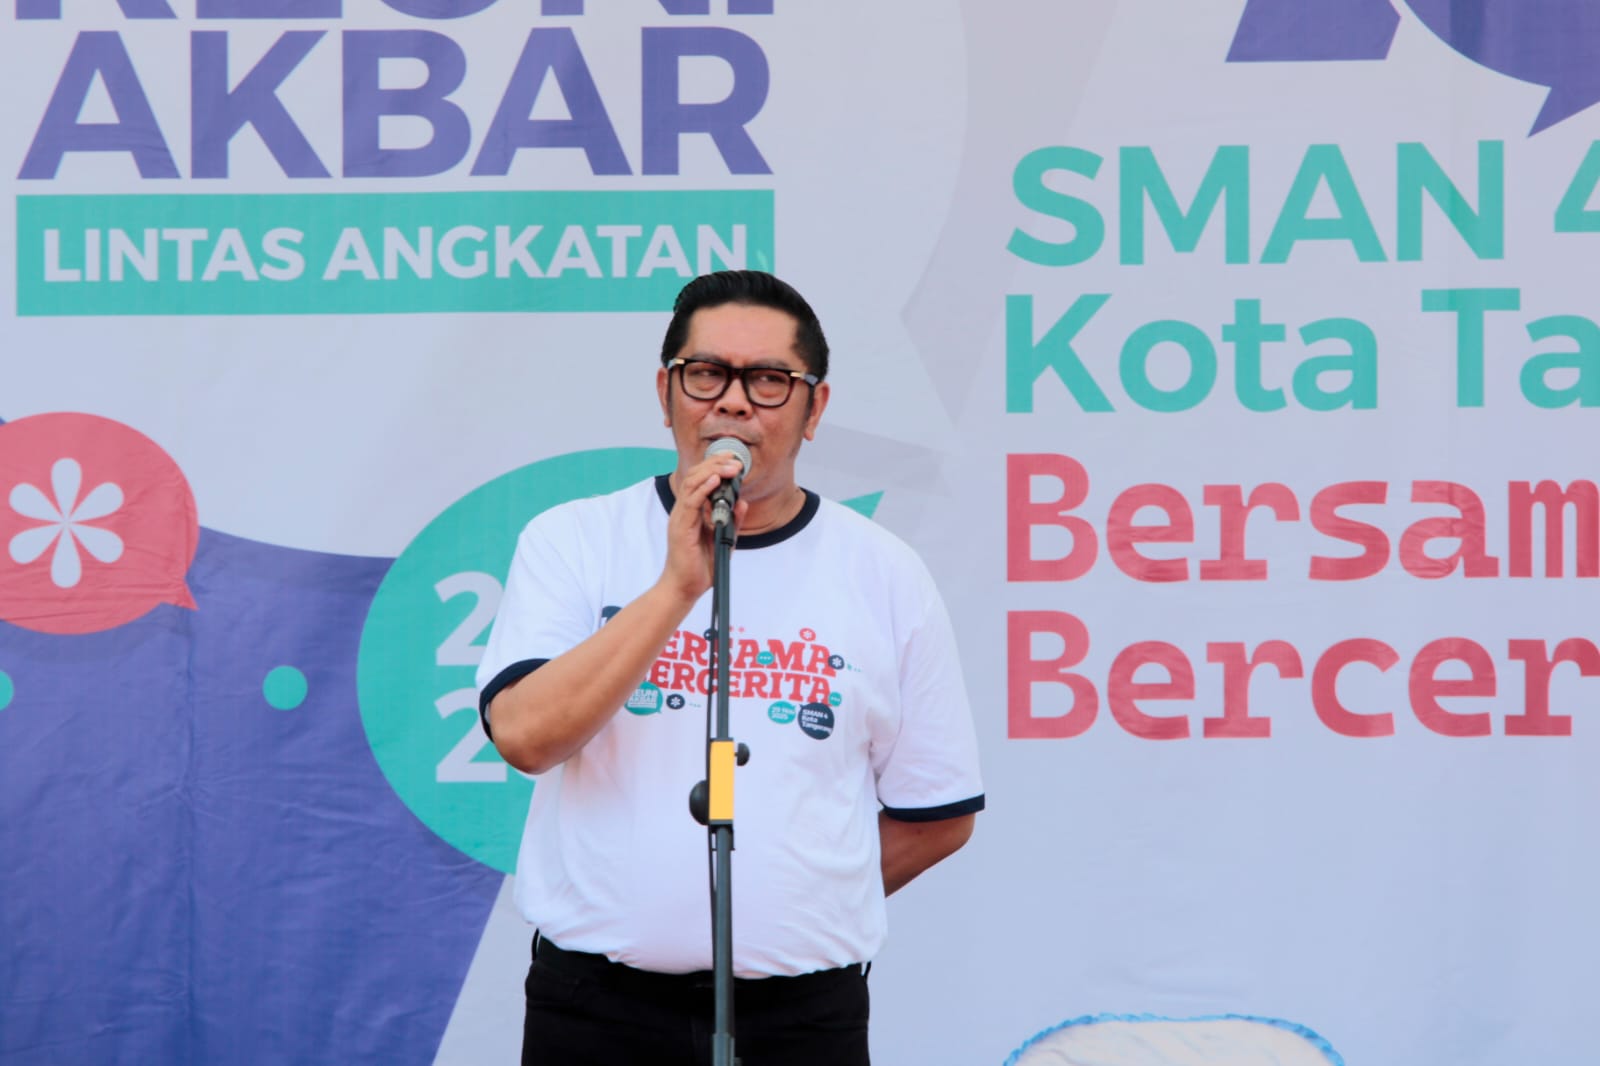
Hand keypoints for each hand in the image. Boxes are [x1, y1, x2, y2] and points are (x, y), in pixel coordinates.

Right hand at [660, 454, 747, 601]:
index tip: (733, 458)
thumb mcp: (725, 539)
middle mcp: (684, 510)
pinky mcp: (681, 527)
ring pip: (692, 483)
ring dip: (713, 471)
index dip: (715, 465)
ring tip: (731, 465)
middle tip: (735, 458)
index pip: (700, 479)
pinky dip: (704, 488)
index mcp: (692, 511)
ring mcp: (680, 517)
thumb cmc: (701, 566)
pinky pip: (691, 501)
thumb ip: (733, 520)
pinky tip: (716, 479)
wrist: (685, 588)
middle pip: (695, 476)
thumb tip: (742, 501)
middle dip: (716, 463)